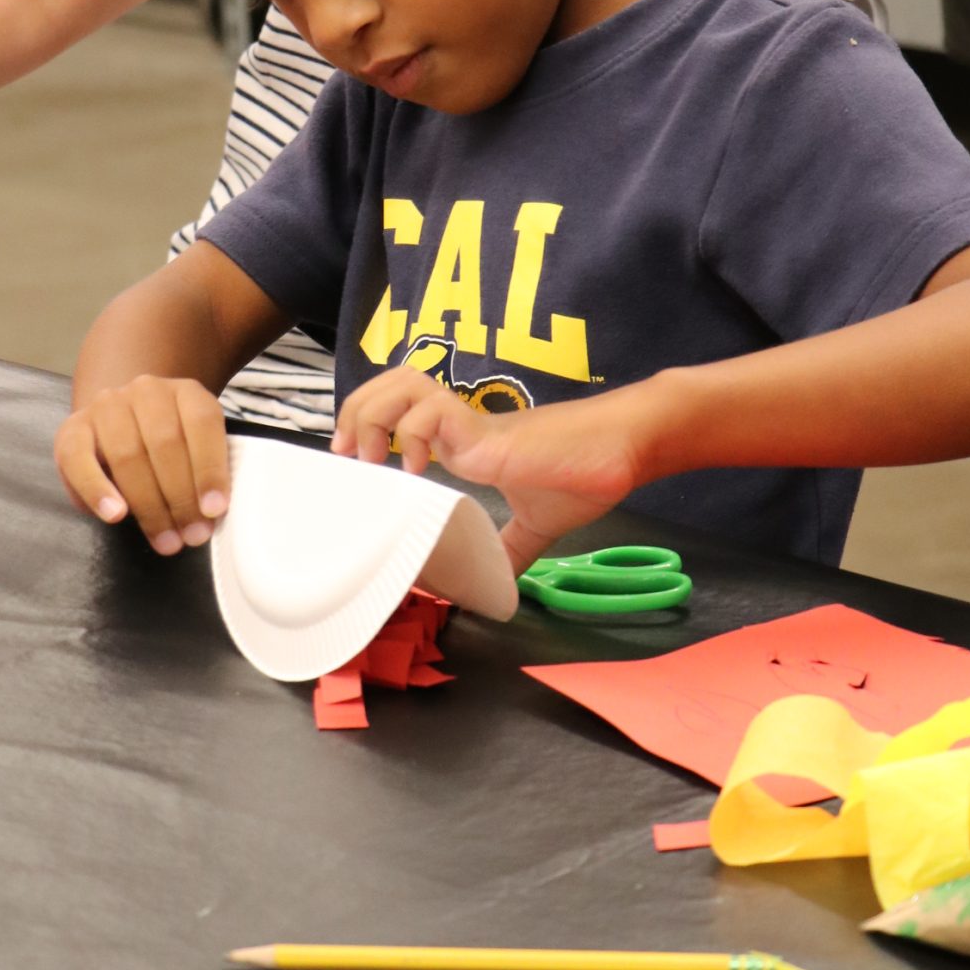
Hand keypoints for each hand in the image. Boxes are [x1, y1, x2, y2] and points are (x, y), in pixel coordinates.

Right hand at [54, 375, 230, 551]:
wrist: (123, 422)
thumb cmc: (169, 446)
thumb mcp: (196, 447)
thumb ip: (205, 470)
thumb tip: (211, 512)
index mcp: (185, 392)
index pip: (202, 423)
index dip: (210, 468)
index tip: (214, 509)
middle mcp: (146, 391)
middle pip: (164, 443)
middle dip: (181, 498)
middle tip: (192, 535)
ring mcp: (107, 406)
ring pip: (127, 455)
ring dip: (148, 505)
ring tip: (164, 540)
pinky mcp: (73, 428)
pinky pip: (80, 460)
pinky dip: (97, 490)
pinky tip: (115, 515)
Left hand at [332, 369, 660, 572]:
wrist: (622, 453)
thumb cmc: (585, 477)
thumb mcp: (537, 525)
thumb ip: (511, 550)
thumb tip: (496, 587)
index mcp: (463, 439)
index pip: (401, 407)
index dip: (369, 421)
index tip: (356, 461)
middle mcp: (459, 424)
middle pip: (391, 383)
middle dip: (356, 409)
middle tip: (347, 454)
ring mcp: (471, 423)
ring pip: (404, 383)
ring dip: (374, 413)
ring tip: (370, 455)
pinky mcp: (486, 431)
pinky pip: (433, 411)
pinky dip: (412, 434)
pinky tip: (417, 467)